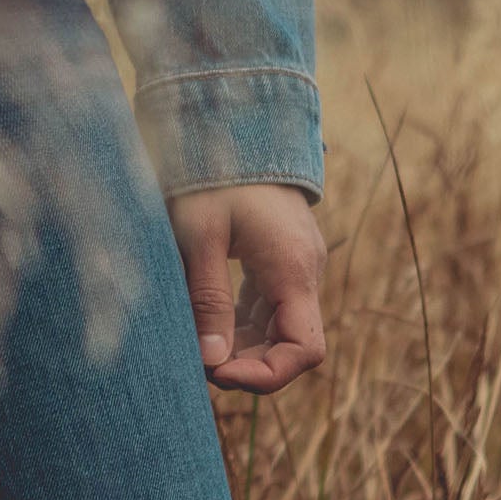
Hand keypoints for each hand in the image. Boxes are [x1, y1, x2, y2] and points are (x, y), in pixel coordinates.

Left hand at [170, 183, 327, 394]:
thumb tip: (211, 362)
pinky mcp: (280, 259)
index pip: (304, 350)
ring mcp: (295, 266)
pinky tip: (206, 325)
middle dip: (248, 365)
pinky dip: (240, 324)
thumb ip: (208, 299)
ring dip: (242, 347)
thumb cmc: (213, 174)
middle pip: (291, 345)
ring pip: (278, 328)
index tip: (219, 374)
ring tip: (195, 346)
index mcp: (292, 269)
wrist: (234, 123)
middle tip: (196, 364)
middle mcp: (304, 272)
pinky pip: (268, 307)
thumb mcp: (200, 236)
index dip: (267, 376)